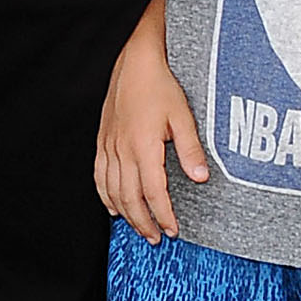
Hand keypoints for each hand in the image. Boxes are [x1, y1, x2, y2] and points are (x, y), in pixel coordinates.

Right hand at [94, 16, 206, 241]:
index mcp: (143, 146)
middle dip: (144, 222)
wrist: (132, 62)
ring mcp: (109, 146)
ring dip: (125, 214)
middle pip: (130, 198)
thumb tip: (201, 178)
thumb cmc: (158, 86)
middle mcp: (122, 150)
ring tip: (139, 228)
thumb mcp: (182, 116)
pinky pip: (99, 176)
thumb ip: (191, 149)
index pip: (153, 192)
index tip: (173, 230)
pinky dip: (104, 195)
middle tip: (157, 238)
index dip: (163, 215)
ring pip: (112, 191)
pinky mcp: (102, 141)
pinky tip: (112, 206)